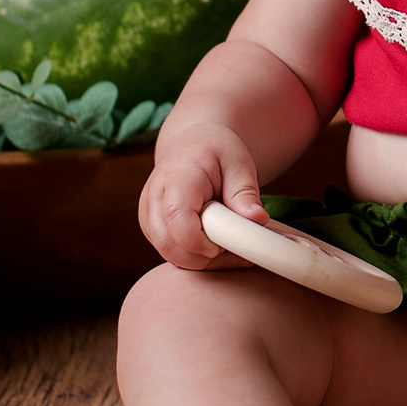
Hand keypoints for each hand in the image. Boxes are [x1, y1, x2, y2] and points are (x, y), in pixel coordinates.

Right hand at [138, 112, 271, 270]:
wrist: (191, 144)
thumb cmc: (215, 151)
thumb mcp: (238, 162)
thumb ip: (245, 192)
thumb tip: (257, 220)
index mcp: (175, 179)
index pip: (176, 219)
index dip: (202, 241)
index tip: (228, 243)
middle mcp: (153, 200)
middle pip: (170, 246)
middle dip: (207, 258)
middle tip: (239, 249)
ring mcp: (149, 218)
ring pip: (172, 256)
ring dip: (205, 261)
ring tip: (232, 244)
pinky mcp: (153, 231)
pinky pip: (174, 256)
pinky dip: (198, 258)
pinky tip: (219, 246)